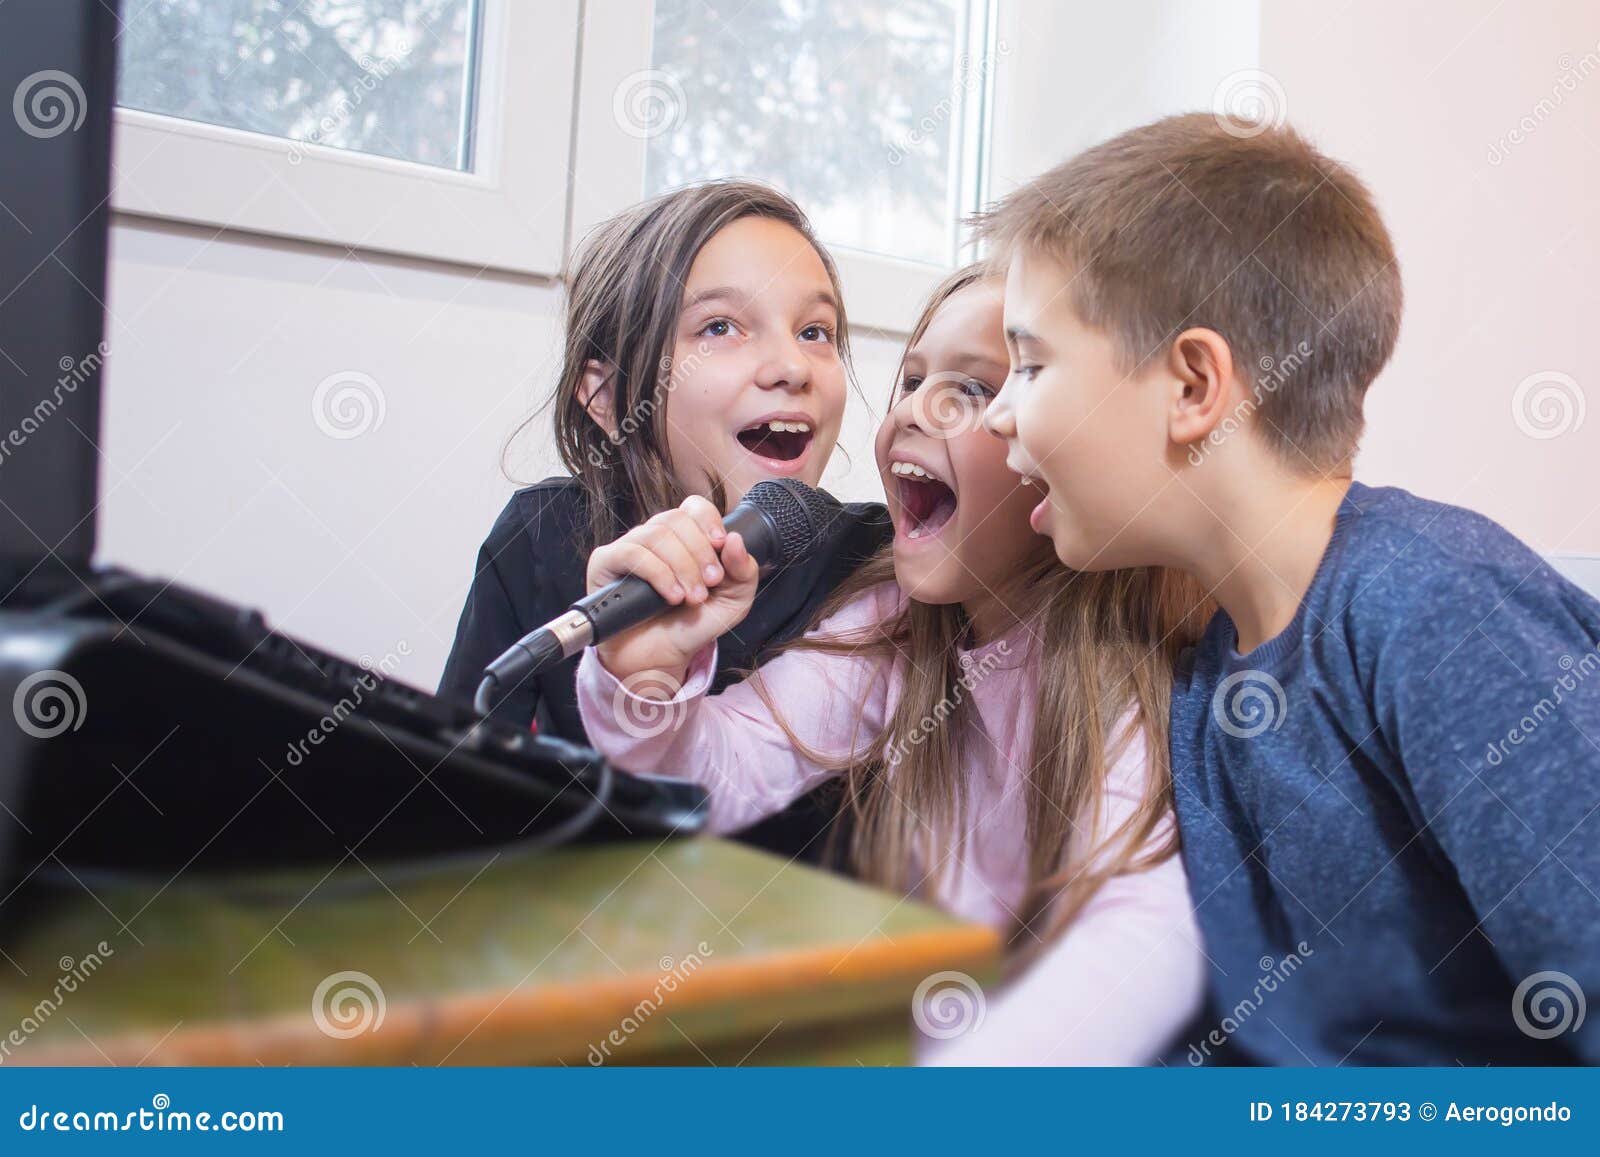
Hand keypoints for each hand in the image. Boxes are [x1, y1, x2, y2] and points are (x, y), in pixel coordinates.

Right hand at [587, 495, 759, 692]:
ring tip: (691, 597)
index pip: (693, 507)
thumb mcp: (733, 602)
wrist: (662, 659)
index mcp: (684, 538)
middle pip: (677, 519)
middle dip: (699, 553)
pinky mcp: (605, 563)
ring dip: (681, 567)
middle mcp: (655, 537)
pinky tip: (670, 596)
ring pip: (656, 535)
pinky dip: (658, 573)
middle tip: (709, 584)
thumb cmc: (692, 626)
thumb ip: (744, 572)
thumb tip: (735, 540)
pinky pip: (631, 553)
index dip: (708, 521)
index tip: (720, 546)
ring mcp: (629, 548)